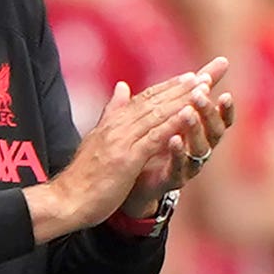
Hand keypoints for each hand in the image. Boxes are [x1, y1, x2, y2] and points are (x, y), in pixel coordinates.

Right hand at [25, 71, 206, 240]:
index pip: (144, 99)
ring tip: (203, 87)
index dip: (169, 87)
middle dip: (182, 87)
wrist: (67, 199)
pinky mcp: (126, 159)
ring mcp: (121, 141)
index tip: (191, 76)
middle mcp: (117, 126)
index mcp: (112, 123)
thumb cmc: (83, 175)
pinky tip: (189, 117)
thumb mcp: (98, 139)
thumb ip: (112, 113)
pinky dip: (172, 126)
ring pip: (156, 115)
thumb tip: (122, 87)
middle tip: (207, 73)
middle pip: (154, 101)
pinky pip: (154, 139)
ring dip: (181, 100)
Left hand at [120, 56, 236, 215]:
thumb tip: (223, 60)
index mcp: (202, 132)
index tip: (225, 93)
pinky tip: (173, 138)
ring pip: (199, 148)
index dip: (225, 109)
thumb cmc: (163, 141)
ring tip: (187, 112)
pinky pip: (179, 166)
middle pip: (213, 131)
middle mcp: (200, 149)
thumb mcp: (177, 111)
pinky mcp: (174, 178)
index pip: (220, 119)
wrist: (137, 178)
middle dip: (208, 113)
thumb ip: (194, 88)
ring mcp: (189, 165)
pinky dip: (178, 152)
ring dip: (194, 129)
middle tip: (201, 95)